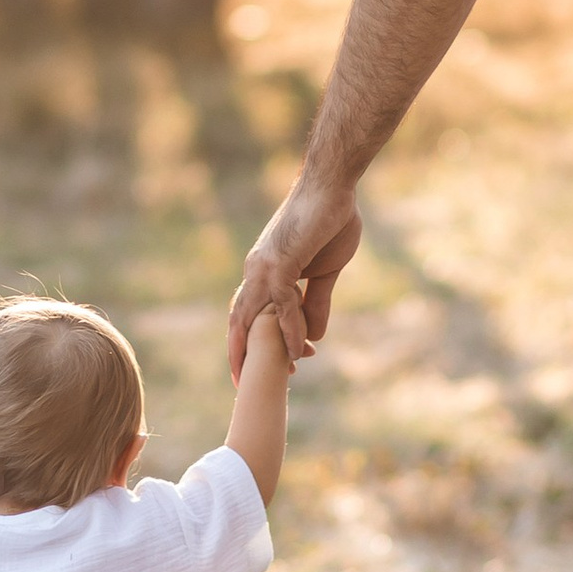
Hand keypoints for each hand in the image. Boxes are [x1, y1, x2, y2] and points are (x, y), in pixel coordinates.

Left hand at [229, 170, 363, 377]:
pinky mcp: (282, 261)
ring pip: (256, 316)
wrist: (332, 185)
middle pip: (241, 320)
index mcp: (264, 270)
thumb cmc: (329, 220)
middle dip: (240, 354)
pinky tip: (301, 350)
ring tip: (271, 378)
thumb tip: (313, 337)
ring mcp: (266, 266)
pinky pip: (284, 304)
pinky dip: (290, 329)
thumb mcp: (325, 272)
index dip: (248, 342)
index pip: (249, 312)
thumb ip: (316, 302)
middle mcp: (257, 270)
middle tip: (242, 386)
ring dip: (262, 350)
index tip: (252, 370)